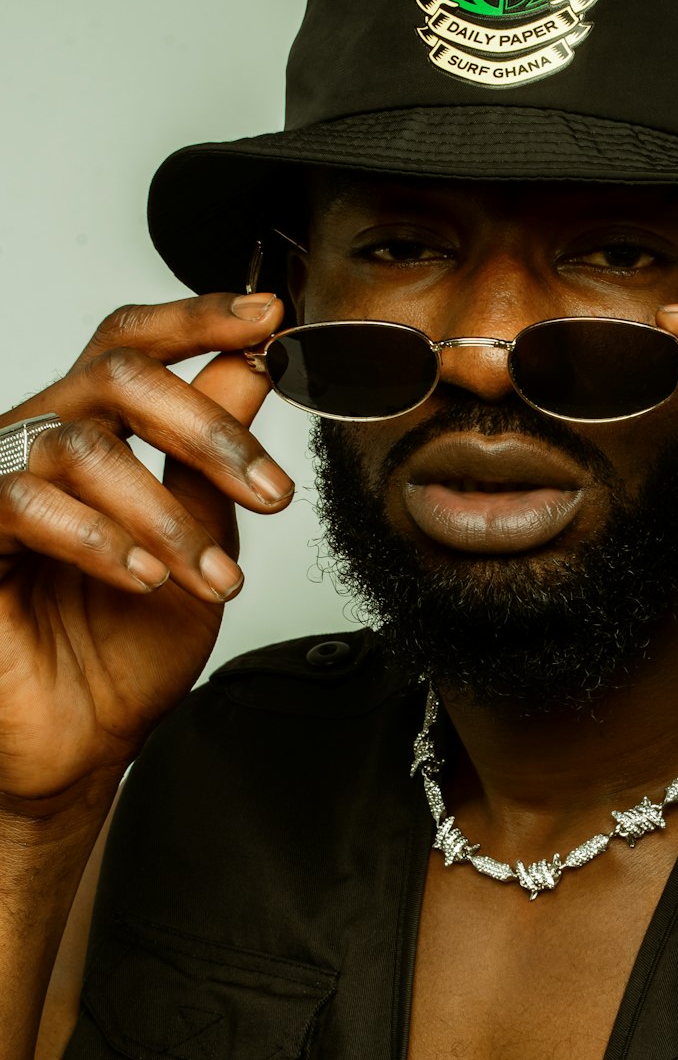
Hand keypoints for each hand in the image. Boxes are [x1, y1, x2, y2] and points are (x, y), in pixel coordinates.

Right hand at [0, 291, 290, 804]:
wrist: (85, 741)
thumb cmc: (130, 647)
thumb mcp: (200, 541)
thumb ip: (212, 459)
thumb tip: (253, 365)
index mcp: (98, 433)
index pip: (133, 345)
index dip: (196, 317)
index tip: (266, 318)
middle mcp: (43, 443)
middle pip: (116, 376)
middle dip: (208, 430)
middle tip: (270, 495)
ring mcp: (1, 485)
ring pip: (82, 446)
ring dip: (166, 515)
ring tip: (213, 581)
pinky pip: (25, 504)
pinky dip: (99, 539)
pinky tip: (142, 579)